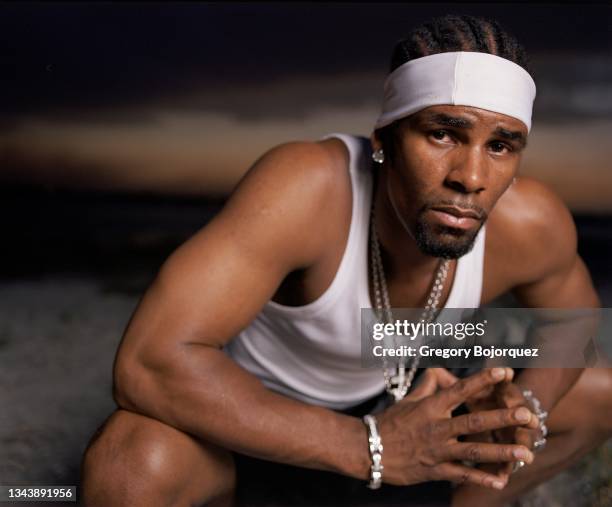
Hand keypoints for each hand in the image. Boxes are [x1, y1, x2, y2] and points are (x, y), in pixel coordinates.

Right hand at [376, 368, 535, 489]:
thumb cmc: (389, 422)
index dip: (483, 380)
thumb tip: (436, 371)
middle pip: (474, 421)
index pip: (461, 390)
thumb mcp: (408, 401)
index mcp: (431, 406)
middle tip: (526, 415)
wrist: (368, 449)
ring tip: (525, 453)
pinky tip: (501, 481)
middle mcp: (437, 427)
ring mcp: (437, 450)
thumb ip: (427, 387)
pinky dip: (481, 478)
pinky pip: (462, 474)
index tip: (504, 371)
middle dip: (502, 418)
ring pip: (474, 450)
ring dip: (501, 452)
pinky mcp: (435, 470)